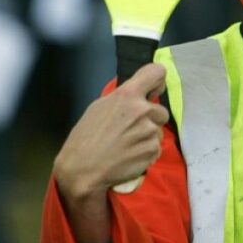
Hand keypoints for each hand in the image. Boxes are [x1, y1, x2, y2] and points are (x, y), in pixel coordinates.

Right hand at [54, 63, 169, 200]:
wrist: (82, 169)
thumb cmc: (86, 137)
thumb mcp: (99, 107)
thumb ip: (123, 98)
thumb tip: (139, 94)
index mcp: (127, 95)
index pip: (157, 72)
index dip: (157, 81)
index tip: (153, 90)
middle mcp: (142, 110)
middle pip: (161, 110)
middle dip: (150, 119)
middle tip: (131, 129)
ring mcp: (149, 131)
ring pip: (158, 131)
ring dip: (148, 137)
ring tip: (127, 145)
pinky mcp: (153, 150)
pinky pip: (156, 148)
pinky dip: (146, 152)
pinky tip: (130, 156)